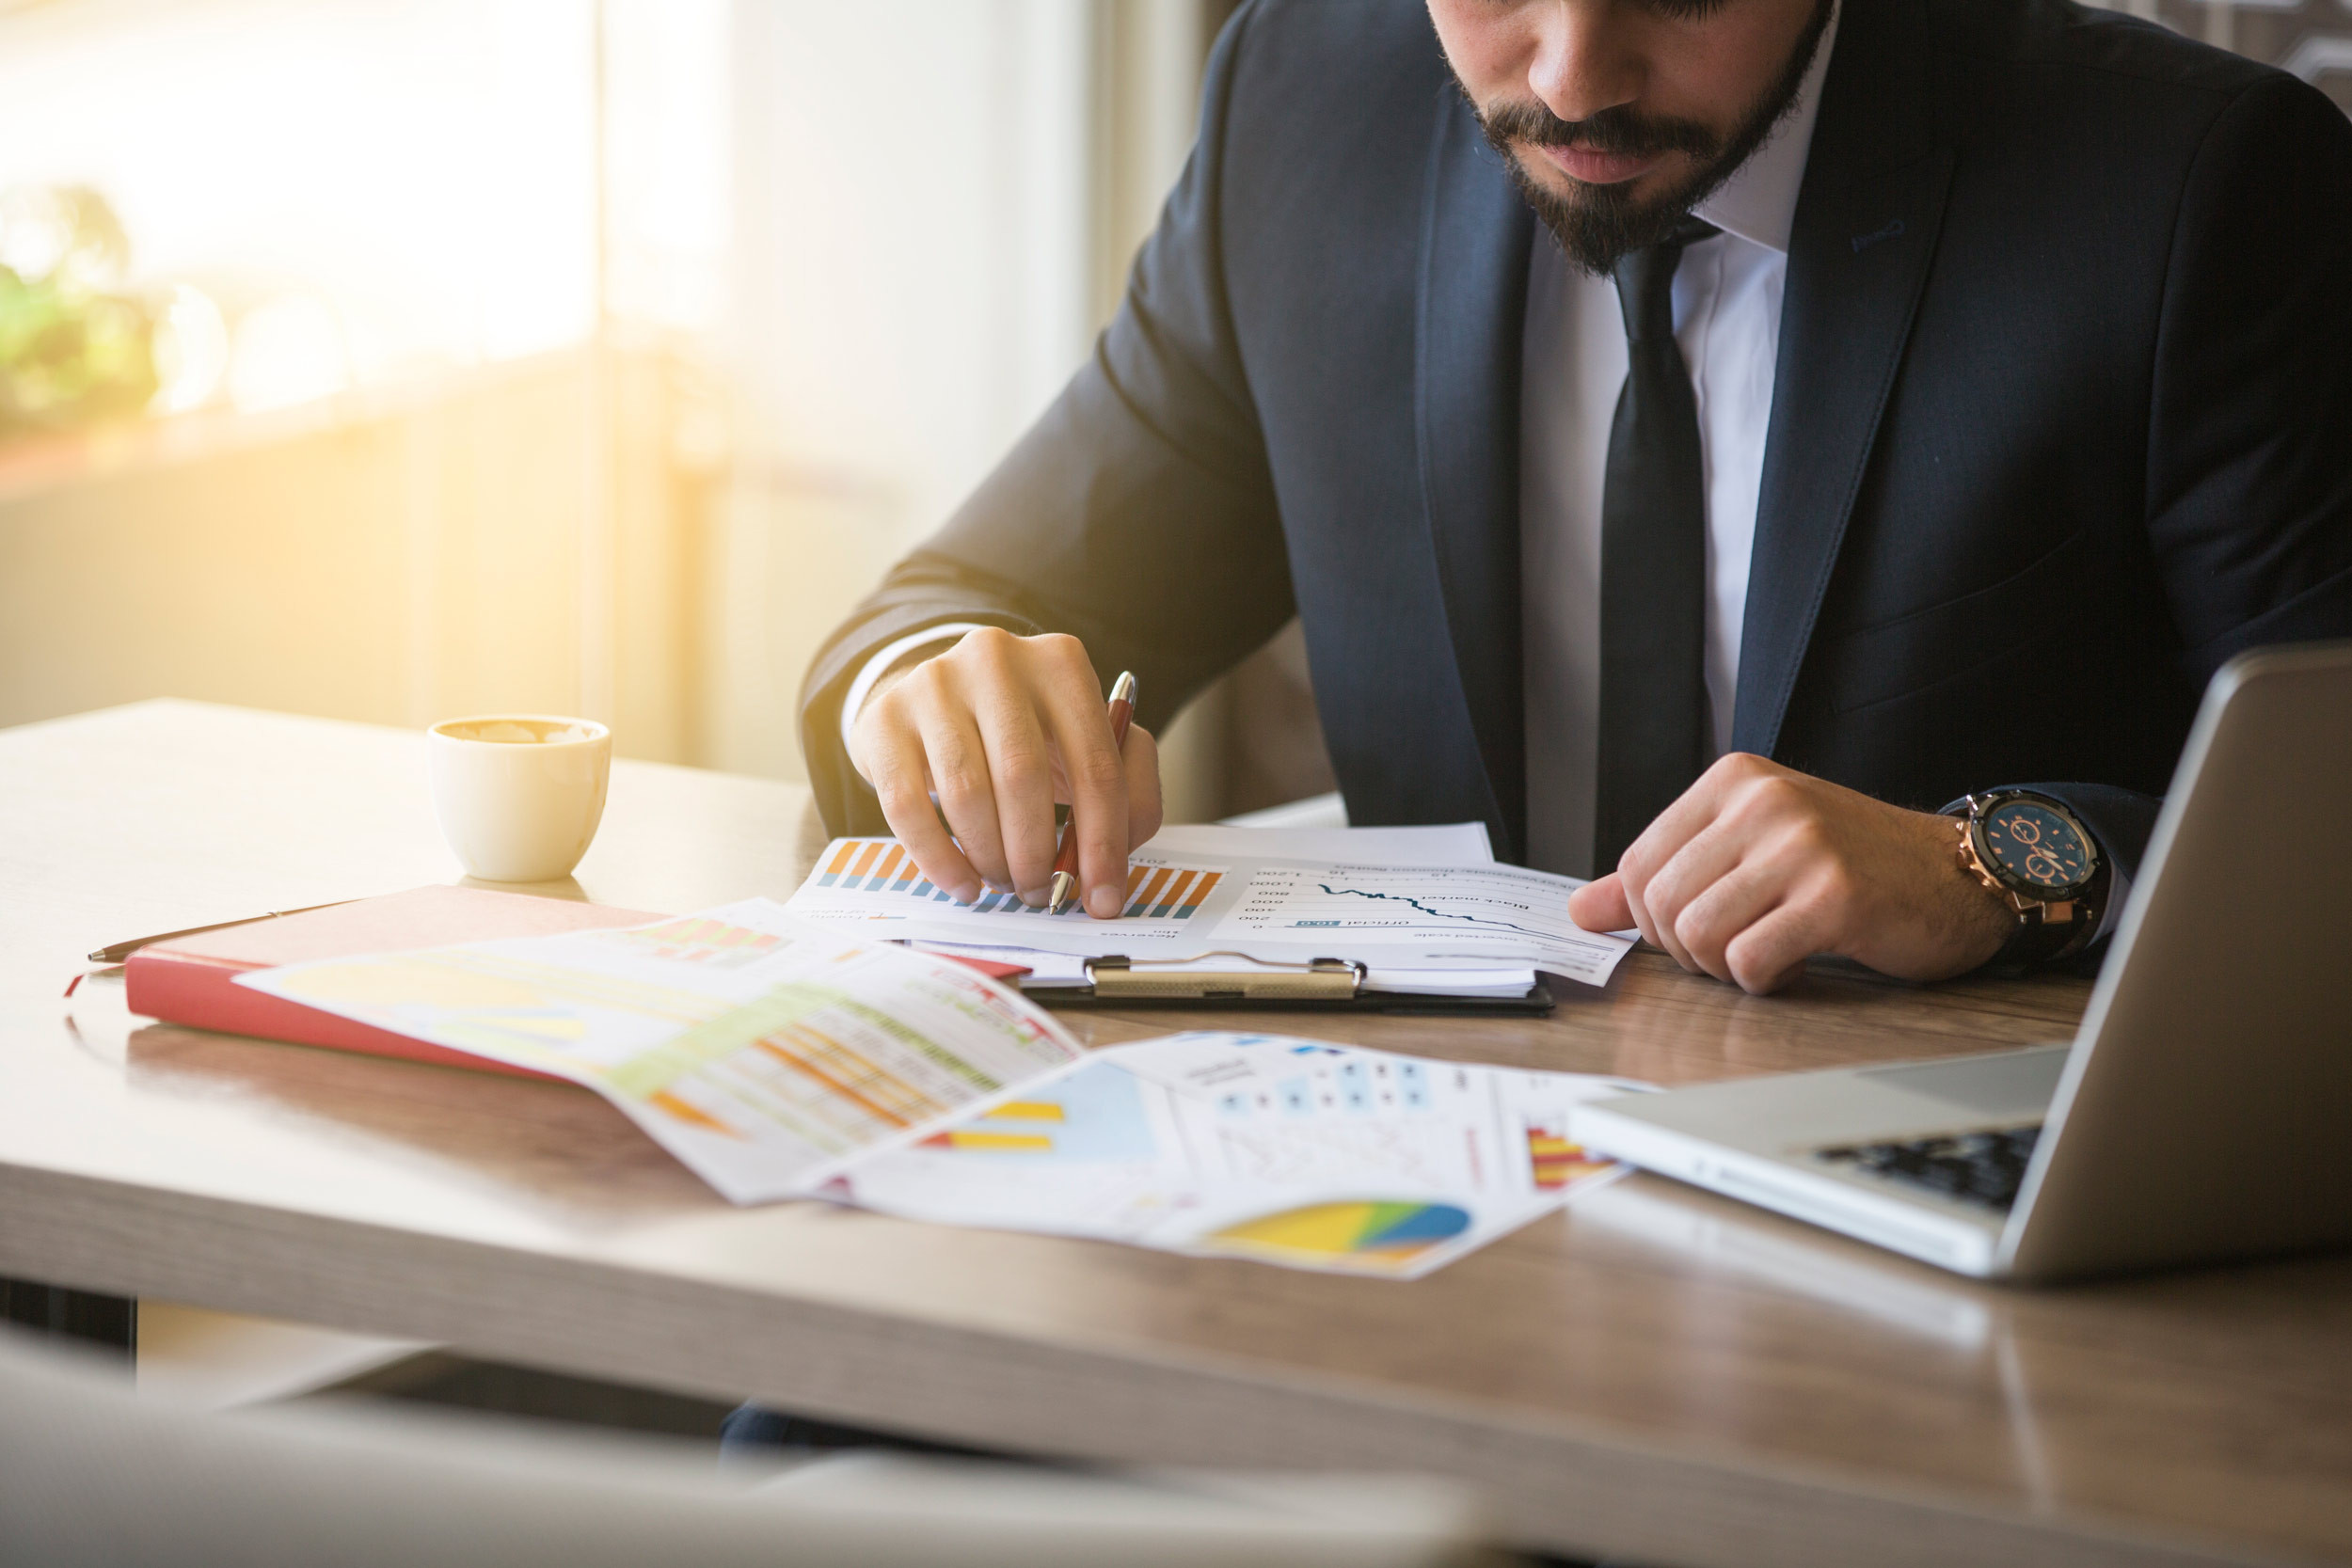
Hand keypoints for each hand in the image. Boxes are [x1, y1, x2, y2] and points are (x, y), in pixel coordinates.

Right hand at [847, 628, 1161, 917]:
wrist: (938, 700)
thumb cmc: (1027, 734)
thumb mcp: (1087, 743)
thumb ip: (1127, 791)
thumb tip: (1109, 870)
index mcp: (1061, 663)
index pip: (1096, 764)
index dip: (1104, 843)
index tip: (1103, 900)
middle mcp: (996, 659)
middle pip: (1024, 778)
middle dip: (1037, 855)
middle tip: (1042, 894)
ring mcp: (933, 683)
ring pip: (965, 794)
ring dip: (991, 858)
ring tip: (1003, 882)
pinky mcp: (884, 719)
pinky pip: (906, 806)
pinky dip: (939, 860)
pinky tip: (963, 882)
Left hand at [1565, 754, 2013, 993]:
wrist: (1955, 875)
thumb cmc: (1850, 865)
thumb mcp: (1749, 851)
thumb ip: (1664, 876)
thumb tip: (1579, 910)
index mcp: (1732, 781)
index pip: (1636, 865)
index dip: (1652, 920)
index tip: (1694, 929)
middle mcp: (1762, 802)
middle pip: (1662, 905)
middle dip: (1688, 950)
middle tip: (1735, 950)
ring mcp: (1800, 845)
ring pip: (1699, 935)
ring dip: (1724, 968)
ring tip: (1766, 953)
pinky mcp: (1834, 895)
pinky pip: (1750, 962)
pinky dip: (1764, 980)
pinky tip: (1797, 962)